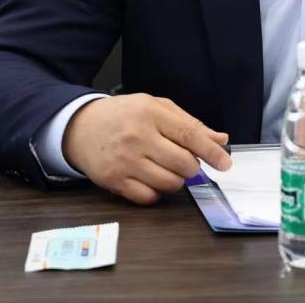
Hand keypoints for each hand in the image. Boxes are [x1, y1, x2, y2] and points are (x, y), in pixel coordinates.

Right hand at [63, 93, 230, 204]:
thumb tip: (220, 140)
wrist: (79, 127)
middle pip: (183, 163)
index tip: (225, 164)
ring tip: (166, 168)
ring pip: (169, 183)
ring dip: (176, 180)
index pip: (190, 135)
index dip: (212, 152)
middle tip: (186, 162)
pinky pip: (148, 197)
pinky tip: (149, 178)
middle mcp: (137, 136)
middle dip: (192, 167)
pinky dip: (155, 192)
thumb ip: (188, 123)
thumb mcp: (155, 107)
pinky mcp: (113, 180)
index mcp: (150, 113)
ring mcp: (124, 160)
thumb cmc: (123, 115)